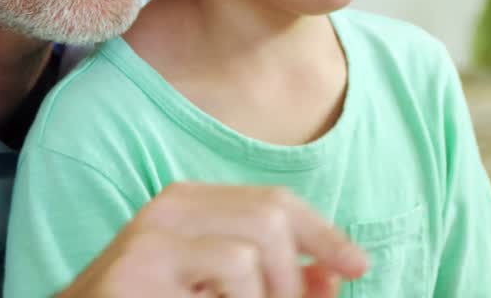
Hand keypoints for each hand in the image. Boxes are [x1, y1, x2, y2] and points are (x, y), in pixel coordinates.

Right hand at [59, 183, 367, 297]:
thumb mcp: (217, 293)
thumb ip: (275, 283)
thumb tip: (335, 278)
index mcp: (189, 204)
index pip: (277, 202)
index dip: (326, 234)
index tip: (359, 266)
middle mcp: (165, 212)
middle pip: (270, 222)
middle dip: (292, 278)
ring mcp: (145, 246)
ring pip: (245, 260)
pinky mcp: (131, 281)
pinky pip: (218, 294)